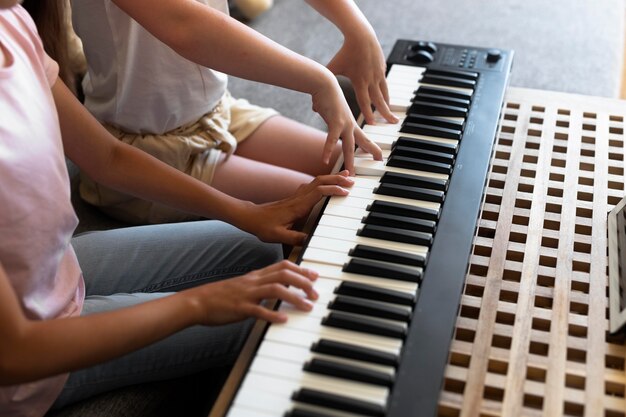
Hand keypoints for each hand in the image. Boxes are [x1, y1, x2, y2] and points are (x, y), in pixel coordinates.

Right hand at [186, 261, 319, 324]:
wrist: (198, 301)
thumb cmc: (222, 296)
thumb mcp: (244, 285)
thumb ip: (262, 284)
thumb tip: (281, 288)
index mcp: (256, 275)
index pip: (283, 266)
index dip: (301, 269)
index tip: (315, 276)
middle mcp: (253, 281)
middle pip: (283, 274)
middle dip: (303, 282)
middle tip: (316, 293)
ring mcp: (247, 294)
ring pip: (275, 289)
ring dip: (294, 297)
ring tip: (307, 306)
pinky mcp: (240, 308)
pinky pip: (258, 310)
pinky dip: (273, 314)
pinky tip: (284, 320)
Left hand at [240, 171, 354, 244]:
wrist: (250, 217)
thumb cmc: (262, 226)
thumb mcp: (277, 236)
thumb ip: (294, 238)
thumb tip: (310, 240)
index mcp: (297, 206)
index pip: (318, 193)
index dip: (332, 190)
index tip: (345, 192)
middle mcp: (298, 198)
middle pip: (320, 182)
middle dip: (336, 179)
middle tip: (352, 180)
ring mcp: (296, 196)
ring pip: (317, 181)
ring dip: (331, 178)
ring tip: (345, 176)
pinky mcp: (295, 197)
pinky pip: (312, 185)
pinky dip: (323, 182)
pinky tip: (328, 183)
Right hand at [311, 72, 382, 173]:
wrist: (324, 83)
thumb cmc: (324, 93)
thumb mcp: (326, 106)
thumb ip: (323, 110)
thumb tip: (316, 108)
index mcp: (350, 123)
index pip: (363, 138)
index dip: (371, 148)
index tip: (378, 156)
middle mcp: (350, 124)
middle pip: (362, 142)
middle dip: (371, 152)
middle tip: (379, 162)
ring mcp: (344, 124)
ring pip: (348, 145)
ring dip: (349, 160)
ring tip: (350, 173)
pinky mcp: (334, 122)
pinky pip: (331, 139)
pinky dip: (327, 149)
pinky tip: (324, 160)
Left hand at [326, 26, 398, 125]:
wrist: (361, 36)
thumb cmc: (345, 52)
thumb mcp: (334, 66)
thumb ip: (326, 78)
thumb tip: (313, 88)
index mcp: (359, 81)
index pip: (364, 101)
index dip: (368, 113)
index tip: (372, 124)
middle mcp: (371, 79)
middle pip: (379, 100)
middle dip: (386, 113)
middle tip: (392, 123)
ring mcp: (378, 74)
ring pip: (385, 94)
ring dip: (388, 106)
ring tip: (391, 116)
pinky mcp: (382, 69)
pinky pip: (385, 85)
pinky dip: (386, 94)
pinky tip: (387, 100)